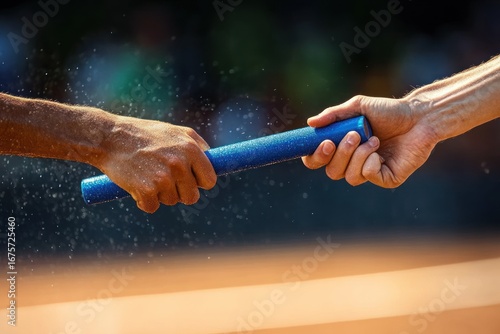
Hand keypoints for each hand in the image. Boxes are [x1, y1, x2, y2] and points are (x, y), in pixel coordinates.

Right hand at [97, 117, 215, 212]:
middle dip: (179, 192)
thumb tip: (214, 161)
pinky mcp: (146, 190)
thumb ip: (197, 145)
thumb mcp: (175, 132)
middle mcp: (180, 163)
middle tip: (164, 179)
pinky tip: (135, 185)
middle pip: (192, 196)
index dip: (199, 183)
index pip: (210, 180)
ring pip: (171, 201)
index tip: (190, 181)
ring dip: (160, 194)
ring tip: (146, 175)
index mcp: (190, 149)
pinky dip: (143, 201)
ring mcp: (163, 178)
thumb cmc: (143, 134)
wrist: (109, 137)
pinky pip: (152, 207)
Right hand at [302, 95, 438, 187]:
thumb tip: (310, 122)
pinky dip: (371, 161)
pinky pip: (367, 175)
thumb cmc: (390, 111)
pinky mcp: (385, 178)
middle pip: (331, 172)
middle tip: (353, 135)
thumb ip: (334, 115)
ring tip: (374, 139)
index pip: (317, 160)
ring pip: (348, 177)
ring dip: (358, 156)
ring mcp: (368, 172)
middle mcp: (352, 162)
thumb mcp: (358, 107)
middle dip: (340, 154)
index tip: (324, 143)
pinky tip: (381, 149)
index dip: (315, 157)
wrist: (420, 117)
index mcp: (341, 147)